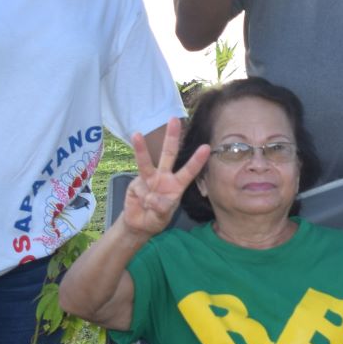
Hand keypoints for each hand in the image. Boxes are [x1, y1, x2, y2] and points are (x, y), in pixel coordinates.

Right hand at [119, 119, 208, 237]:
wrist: (139, 224)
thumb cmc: (156, 218)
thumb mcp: (162, 218)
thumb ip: (161, 208)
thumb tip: (152, 197)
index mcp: (177, 185)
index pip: (189, 171)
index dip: (197, 160)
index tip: (206, 148)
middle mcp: (164, 177)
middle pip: (168, 154)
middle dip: (171, 137)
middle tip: (174, 119)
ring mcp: (149, 178)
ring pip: (146, 161)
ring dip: (141, 148)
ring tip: (136, 135)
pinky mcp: (136, 183)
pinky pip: (139, 187)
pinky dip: (142, 196)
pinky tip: (143, 203)